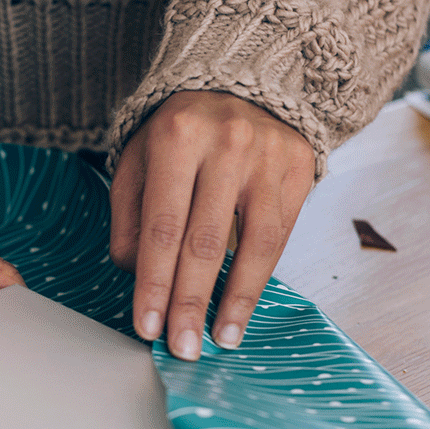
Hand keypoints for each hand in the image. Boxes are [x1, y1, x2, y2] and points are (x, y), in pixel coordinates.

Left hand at [110, 91, 315, 358]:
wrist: (241, 81)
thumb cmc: (180, 132)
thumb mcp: (139, 160)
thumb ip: (130, 217)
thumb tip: (137, 275)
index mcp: (177, 138)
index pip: (162, 226)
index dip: (154, 283)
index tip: (147, 326)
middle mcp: (226, 144)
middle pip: (205, 241)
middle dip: (190, 302)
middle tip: (181, 347)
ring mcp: (268, 157)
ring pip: (254, 244)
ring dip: (235, 300)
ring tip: (220, 339)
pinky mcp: (299, 168)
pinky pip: (280, 236)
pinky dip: (260, 278)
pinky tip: (242, 308)